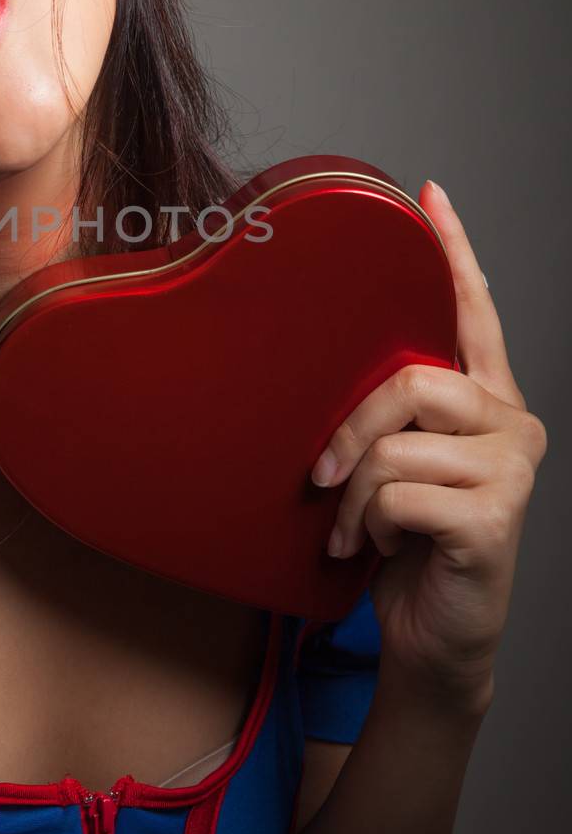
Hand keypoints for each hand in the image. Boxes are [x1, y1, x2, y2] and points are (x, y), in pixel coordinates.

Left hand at [311, 180, 547, 708]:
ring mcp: (511, 470)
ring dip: (353, 498)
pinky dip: (371, 528)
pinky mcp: (495, 518)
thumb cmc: (407, 546)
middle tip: (322, 481)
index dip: (454, 251)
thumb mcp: (393, 466)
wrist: (432, 638)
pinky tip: (387, 551)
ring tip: (358, 532)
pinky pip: (397, 495)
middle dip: (349, 432)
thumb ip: (387, 414)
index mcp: (486, 400)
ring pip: (395, 445)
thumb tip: (324, 365)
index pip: (474, 311)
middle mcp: (512, 423)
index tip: (429, 195)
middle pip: (410, 381)